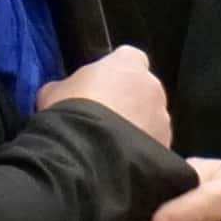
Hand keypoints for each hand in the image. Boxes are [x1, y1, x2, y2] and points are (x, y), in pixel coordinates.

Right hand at [42, 45, 175, 147]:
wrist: (86, 154)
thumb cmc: (70, 112)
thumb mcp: (53, 92)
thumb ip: (66, 86)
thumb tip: (61, 92)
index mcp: (128, 62)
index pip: (129, 59)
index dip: (115, 74)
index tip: (101, 87)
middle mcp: (153, 86)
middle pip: (144, 91)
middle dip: (129, 103)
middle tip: (105, 120)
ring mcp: (163, 118)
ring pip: (152, 120)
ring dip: (138, 129)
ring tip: (111, 146)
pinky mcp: (166, 147)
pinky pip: (155, 146)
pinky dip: (144, 152)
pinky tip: (124, 161)